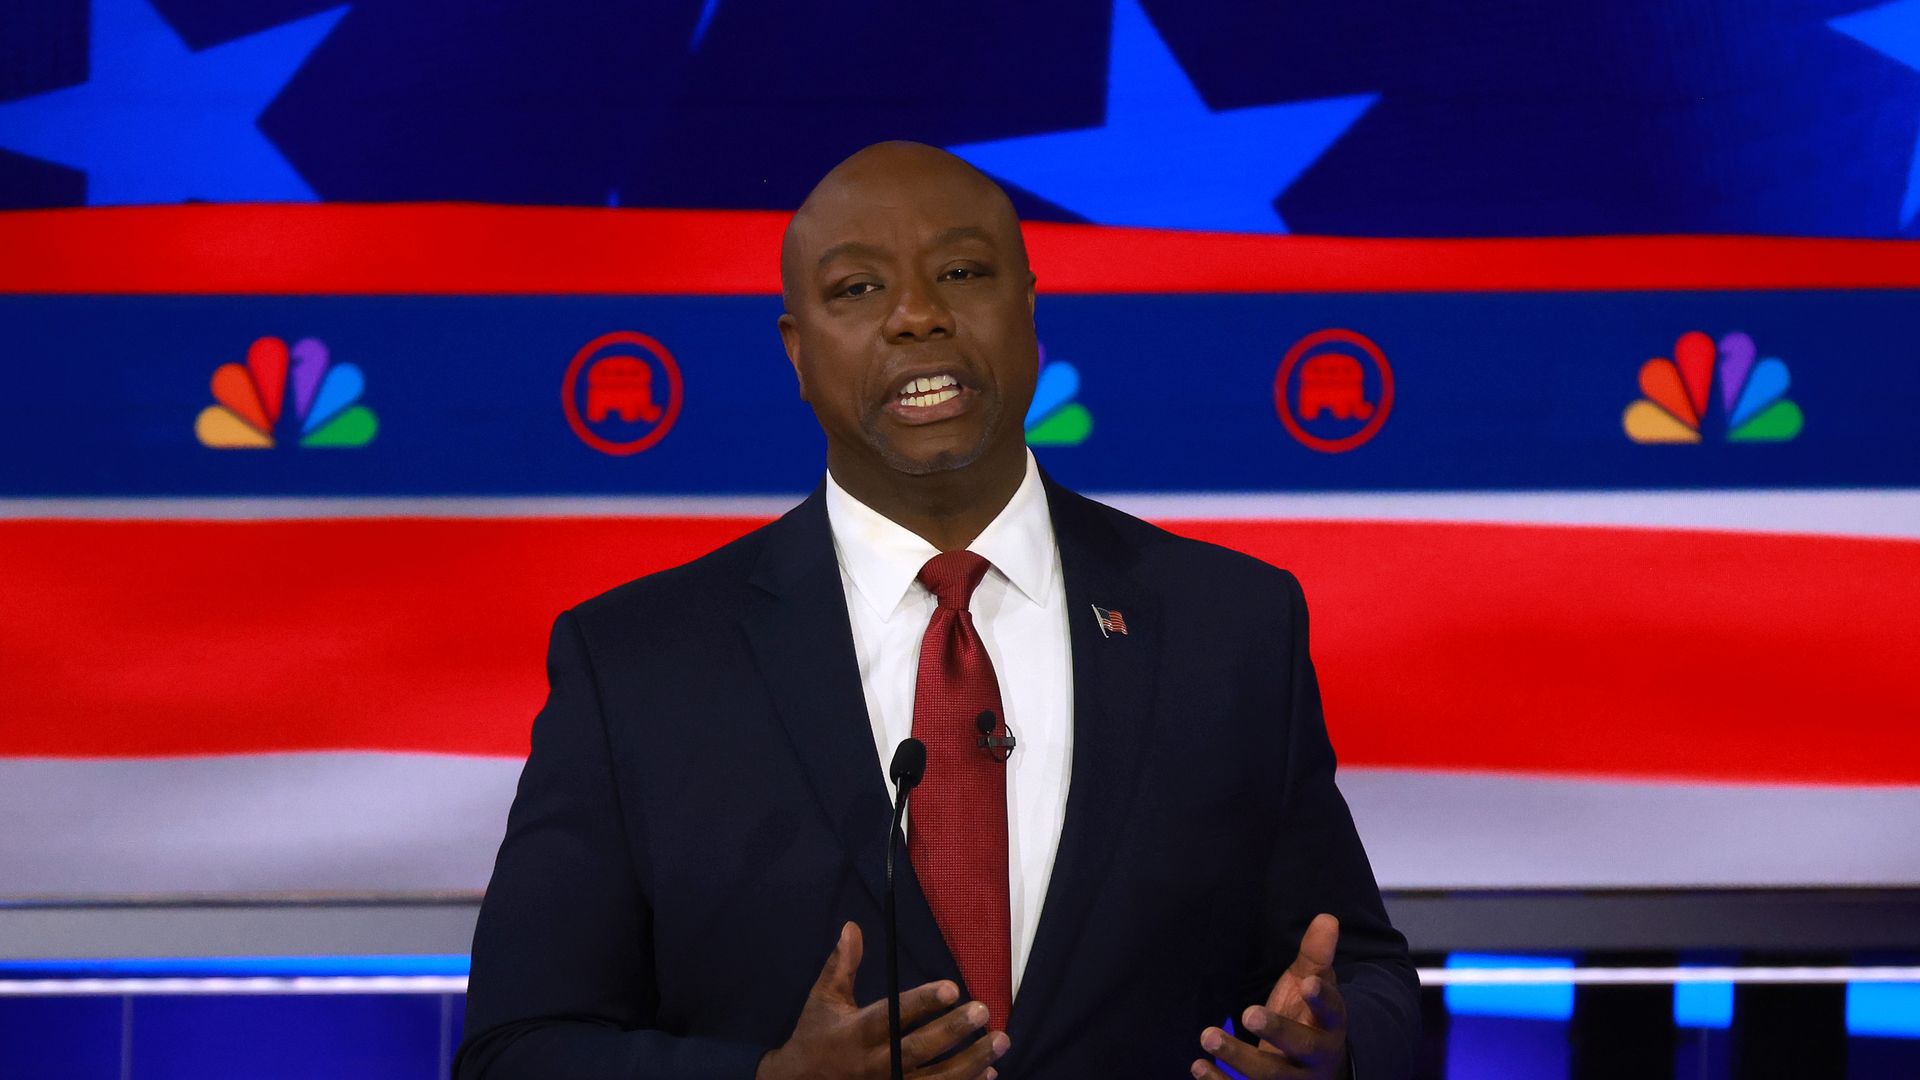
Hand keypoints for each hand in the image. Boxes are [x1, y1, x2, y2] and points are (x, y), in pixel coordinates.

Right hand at [757, 922, 1009, 1079]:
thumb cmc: (815, 1037)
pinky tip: (989, 1073)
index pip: (893, 1015)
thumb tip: (852, 927)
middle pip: (919, 1049)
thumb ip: (842, 965)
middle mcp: (874, 1064)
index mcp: (856, 1033)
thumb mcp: (823, 1000)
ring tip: (1000, 1041)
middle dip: (953, 1031)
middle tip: (983, 1011)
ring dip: (971, 1062)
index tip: (952, 988)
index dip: (923, 1003)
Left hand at [1192, 913, 1348, 1079]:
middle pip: (1301, 1047)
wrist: (1318, 1075)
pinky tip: (1198, 1066)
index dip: (1322, 999)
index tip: (1307, 982)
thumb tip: (1326, 917)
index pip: (1332, 1012)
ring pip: (1269, 1077)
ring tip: (1207, 1036)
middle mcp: (1315, 1058)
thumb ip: (1316, 956)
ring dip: (1238, 1058)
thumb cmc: (1308, 1020)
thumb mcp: (1314, 986)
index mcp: (1329, 1027)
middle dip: (1277, 1031)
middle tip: (1248, 1013)